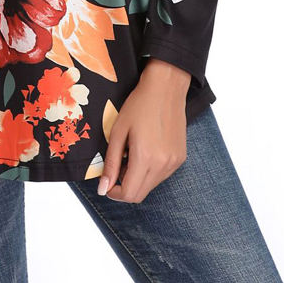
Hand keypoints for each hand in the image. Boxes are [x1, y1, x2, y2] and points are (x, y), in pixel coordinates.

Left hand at [97, 59, 190, 202]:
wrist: (166, 88)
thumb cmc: (139, 105)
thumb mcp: (118, 132)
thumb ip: (111, 163)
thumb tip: (102, 189)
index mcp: (145, 158)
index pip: (129, 194)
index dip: (114, 193)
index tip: (106, 183)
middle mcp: (163, 165)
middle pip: (140, 194)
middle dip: (124, 187)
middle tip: (118, 165)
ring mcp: (174, 162)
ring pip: (151, 186)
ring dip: (137, 179)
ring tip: (131, 154)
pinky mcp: (181, 158)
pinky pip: (162, 176)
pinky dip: (150, 172)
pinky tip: (145, 152)